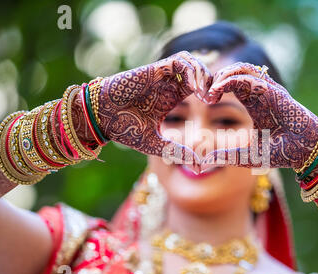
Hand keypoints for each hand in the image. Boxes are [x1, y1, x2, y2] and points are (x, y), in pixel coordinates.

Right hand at [97, 51, 211, 164]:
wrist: (102, 118)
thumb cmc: (126, 130)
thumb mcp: (158, 145)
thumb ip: (178, 152)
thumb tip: (200, 167)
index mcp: (173, 97)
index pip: (200, 86)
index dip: (211, 91)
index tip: (215, 104)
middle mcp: (170, 84)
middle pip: (200, 70)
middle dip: (212, 81)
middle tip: (214, 98)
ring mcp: (163, 75)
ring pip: (192, 62)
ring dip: (203, 75)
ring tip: (205, 95)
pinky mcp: (155, 69)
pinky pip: (180, 61)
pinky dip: (191, 71)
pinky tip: (195, 89)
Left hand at [202, 62, 317, 169]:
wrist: (306, 151)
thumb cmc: (281, 152)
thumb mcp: (247, 154)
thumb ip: (228, 155)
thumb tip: (205, 160)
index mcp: (254, 103)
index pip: (232, 84)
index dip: (217, 87)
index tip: (205, 98)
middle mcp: (260, 93)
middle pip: (235, 72)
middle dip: (217, 78)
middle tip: (204, 92)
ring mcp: (268, 90)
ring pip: (242, 69)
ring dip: (223, 75)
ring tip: (211, 90)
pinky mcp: (274, 91)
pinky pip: (250, 77)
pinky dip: (232, 79)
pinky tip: (219, 89)